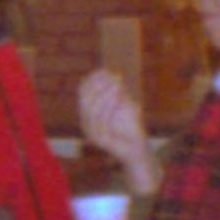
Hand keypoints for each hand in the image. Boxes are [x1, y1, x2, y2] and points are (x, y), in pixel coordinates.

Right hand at [77, 71, 153, 190]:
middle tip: (114, 76)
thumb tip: (112, 73)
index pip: (83, 92)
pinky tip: (117, 96)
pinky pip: (101, 120)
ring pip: (92, 109)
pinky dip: (109, 105)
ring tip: (117, 83)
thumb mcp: (123, 106)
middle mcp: (85, 123)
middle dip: (99, 85)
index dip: (92, 80)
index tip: (106, 70)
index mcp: (87, 114)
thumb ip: (115, 92)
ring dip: (104, 93)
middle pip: (85, 99)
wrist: (137, 150)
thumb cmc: (130, 126)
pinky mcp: (99, 140)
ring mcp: (91, 133)